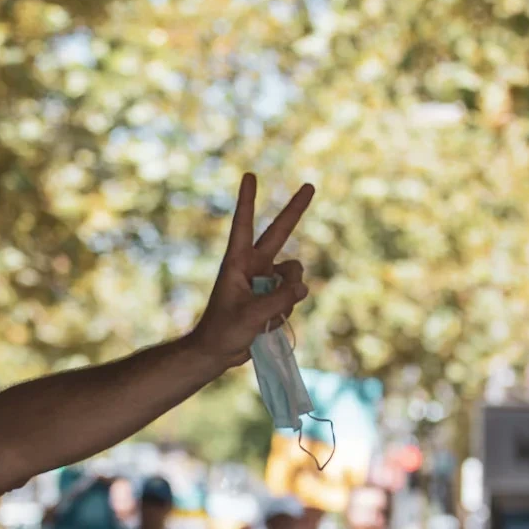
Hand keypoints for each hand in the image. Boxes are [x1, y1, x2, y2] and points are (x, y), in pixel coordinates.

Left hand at [189, 173, 315, 366]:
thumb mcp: (250, 315)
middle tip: (310, 185)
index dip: (247, 200)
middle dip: (295, 210)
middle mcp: (253, 265)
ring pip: (293, 273)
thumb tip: (303, 286)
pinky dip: (287, 308)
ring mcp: (265, 280)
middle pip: (280, 233)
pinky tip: (268, 323)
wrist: (217, 352)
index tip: (249, 175)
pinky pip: (293, 294)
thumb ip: (279, 299)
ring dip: (290, 292)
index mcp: (238, 262)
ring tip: (267, 315)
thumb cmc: (223, 331)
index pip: (243, 224)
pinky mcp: (273, 296)